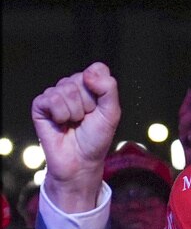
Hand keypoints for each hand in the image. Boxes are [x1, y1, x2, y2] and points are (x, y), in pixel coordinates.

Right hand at [31, 62, 120, 211]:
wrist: (80, 160)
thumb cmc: (96, 137)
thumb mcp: (111, 113)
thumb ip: (108, 89)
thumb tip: (89, 73)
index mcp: (90, 86)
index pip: (97, 69)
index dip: (101, 89)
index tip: (100, 107)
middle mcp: (72, 87)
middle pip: (82, 79)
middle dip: (89, 104)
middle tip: (86, 118)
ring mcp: (55, 95)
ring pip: (66, 89)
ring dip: (75, 112)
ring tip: (74, 122)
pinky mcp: (40, 105)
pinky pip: (51, 99)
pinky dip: (60, 114)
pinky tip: (60, 123)